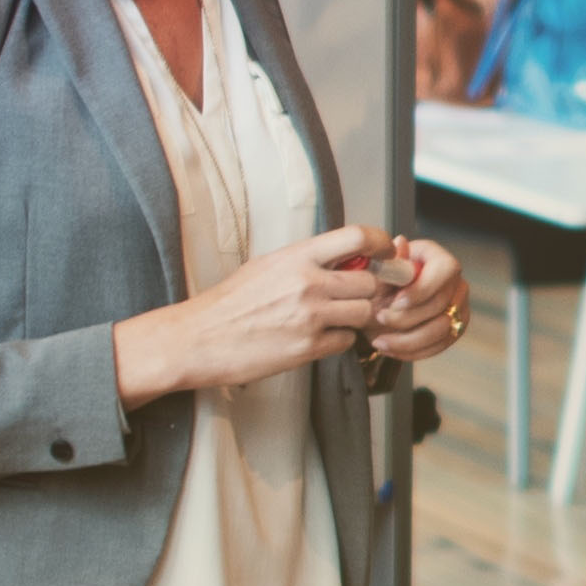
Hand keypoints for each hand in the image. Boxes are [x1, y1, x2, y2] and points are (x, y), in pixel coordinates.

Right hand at [120, 222, 383, 403]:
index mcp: (296, 257)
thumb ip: (306, 261)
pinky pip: (345, 342)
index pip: (356, 237)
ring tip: (332, 319)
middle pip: (369, 282)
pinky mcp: (308, 347)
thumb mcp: (267, 266)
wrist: (198, 338)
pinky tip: (316, 338)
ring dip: (355, 318)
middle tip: (354, 297)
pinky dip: (338, 341)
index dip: (380, 243)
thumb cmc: (229, 303)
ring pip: (363, 313)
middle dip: (367, 292)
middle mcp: (307, 283)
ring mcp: (310, 316)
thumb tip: (342, 258)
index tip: (387, 252)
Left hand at [361, 234, 469, 366]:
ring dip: (407, 340)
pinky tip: (390, 349)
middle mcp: (456, 282)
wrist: (380, 302)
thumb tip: (400, 243)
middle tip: (379, 319)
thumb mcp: (379, 271)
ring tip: (379, 341)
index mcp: (439, 259)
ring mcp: (459, 307)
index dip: (422, 289)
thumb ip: (390, 262)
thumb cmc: (381, 282)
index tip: (395, 302)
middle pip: (441, 304)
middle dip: (407, 318)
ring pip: (441, 330)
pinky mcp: (455, 329)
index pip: (445, 270)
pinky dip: (412, 351)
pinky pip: (439, 346)